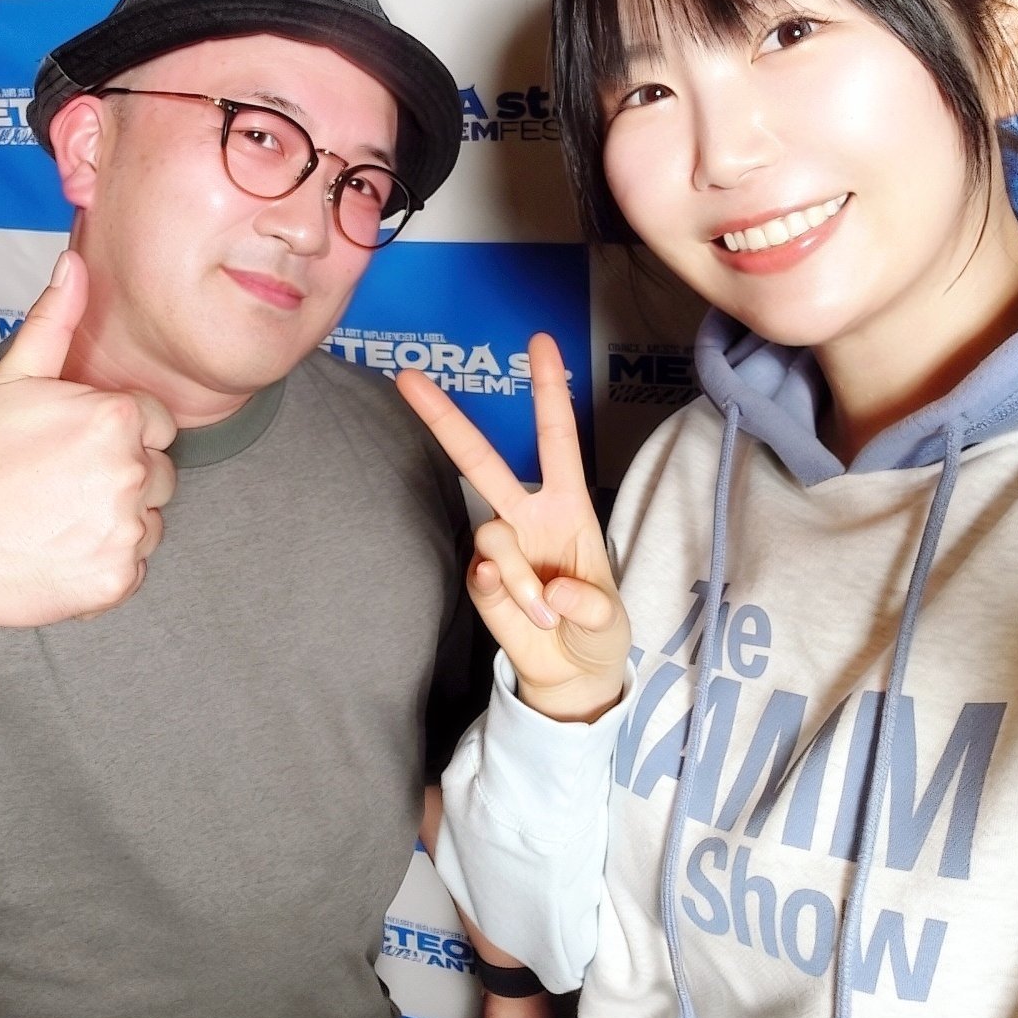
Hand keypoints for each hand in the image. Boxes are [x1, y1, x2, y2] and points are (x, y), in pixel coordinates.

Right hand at [0, 251, 176, 625]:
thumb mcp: (12, 378)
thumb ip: (54, 319)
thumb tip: (75, 261)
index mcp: (116, 418)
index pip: (153, 424)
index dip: (113, 435)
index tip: (69, 450)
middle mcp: (131, 472)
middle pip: (158, 473)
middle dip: (120, 477)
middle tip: (59, 486)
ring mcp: (126, 531)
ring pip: (150, 520)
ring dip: (117, 521)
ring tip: (59, 517)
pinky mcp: (117, 580)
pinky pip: (135, 566)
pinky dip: (105, 563)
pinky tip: (61, 550)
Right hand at [397, 334, 627, 721]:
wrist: (571, 674)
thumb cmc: (597, 631)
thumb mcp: (611, 620)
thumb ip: (590, 605)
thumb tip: (550, 591)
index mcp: (568, 505)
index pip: (556, 439)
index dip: (547, 391)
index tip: (539, 342)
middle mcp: (527, 515)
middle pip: (481, 459)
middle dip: (445, 418)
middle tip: (406, 377)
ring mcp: (500, 546)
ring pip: (492, 532)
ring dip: (524, 579)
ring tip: (547, 614)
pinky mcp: (480, 579)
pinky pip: (485, 573)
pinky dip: (511, 596)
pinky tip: (528, 614)